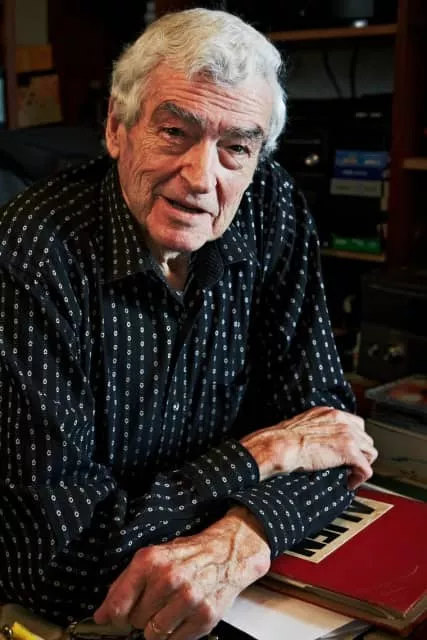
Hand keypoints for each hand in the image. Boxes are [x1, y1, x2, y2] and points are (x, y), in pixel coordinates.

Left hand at [94, 507, 270, 639]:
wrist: (226, 554)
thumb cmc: (186, 556)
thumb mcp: (152, 557)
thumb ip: (124, 584)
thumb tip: (101, 615)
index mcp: (151, 561)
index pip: (118, 604)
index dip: (112, 616)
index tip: (112, 618)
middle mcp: (169, 578)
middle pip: (135, 620)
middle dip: (141, 615)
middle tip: (155, 602)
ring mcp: (188, 598)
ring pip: (153, 634)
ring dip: (158, 626)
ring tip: (169, 609)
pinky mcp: (204, 616)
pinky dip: (176, 633)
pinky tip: (183, 615)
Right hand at [241, 406, 376, 488]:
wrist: (282, 446)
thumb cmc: (284, 441)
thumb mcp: (303, 427)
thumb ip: (317, 430)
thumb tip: (320, 444)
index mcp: (330, 413)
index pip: (355, 424)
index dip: (354, 441)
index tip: (348, 453)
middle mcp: (341, 420)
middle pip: (366, 438)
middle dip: (360, 453)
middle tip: (350, 465)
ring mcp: (347, 434)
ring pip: (370, 451)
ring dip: (362, 464)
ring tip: (350, 474)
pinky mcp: (349, 450)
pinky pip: (366, 468)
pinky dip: (359, 478)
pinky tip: (349, 483)